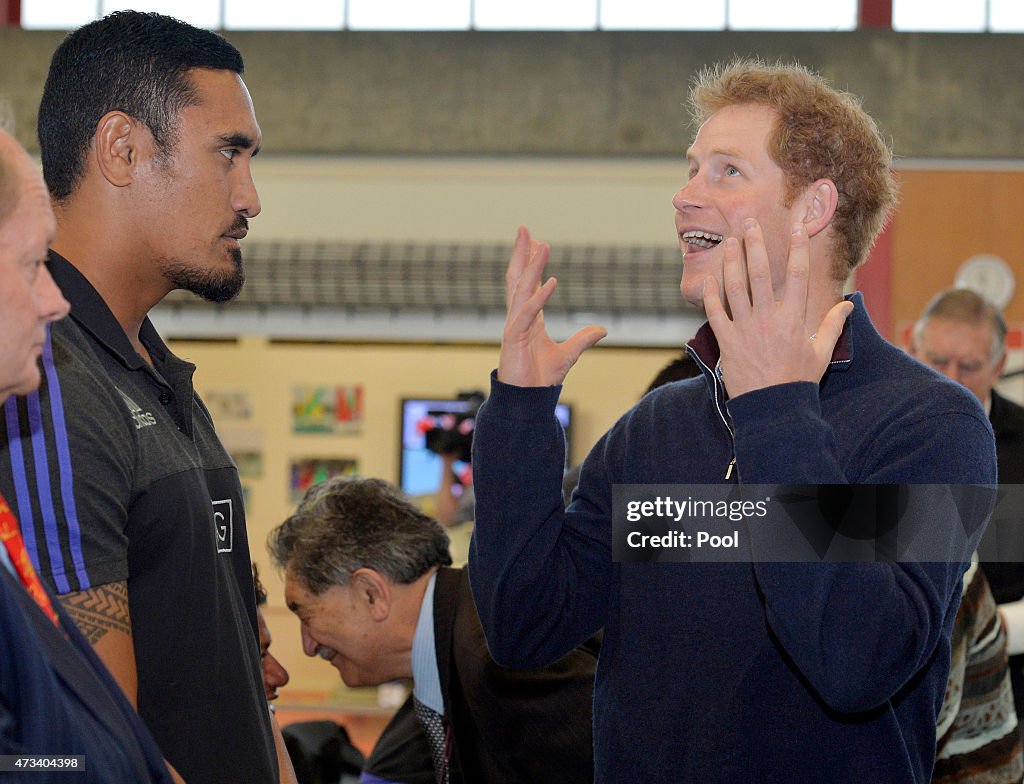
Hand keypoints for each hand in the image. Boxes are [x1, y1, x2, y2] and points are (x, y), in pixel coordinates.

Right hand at [498, 226, 606, 386]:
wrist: (528, 401)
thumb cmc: (540, 379)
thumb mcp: (568, 355)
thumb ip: (583, 339)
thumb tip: (602, 329)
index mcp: (528, 319)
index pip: (527, 284)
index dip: (530, 262)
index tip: (535, 241)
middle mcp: (518, 318)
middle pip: (518, 278)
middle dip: (521, 253)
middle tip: (524, 228)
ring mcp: (514, 326)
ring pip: (521, 290)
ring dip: (531, 266)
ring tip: (539, 244)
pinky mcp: (513, 338)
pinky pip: (527, 313)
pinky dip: (539, 297)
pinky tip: (550, 281)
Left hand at [702, 219, 852, 398]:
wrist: (773, 408)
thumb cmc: (798, 381)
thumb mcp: (821, 353)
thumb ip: (832, 325)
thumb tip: (846, 304)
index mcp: (794, 318)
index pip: (798, 275)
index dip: (798, 248)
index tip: (797, 226)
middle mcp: (769, 318)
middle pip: (761, 273)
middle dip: (756, 245)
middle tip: (749, 223)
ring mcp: (746, 329)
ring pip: (736, 287)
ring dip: (732, 262)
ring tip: (730, 242)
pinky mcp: (727, 342)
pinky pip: (716, 313)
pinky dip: (711, 295)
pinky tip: (708, 279)